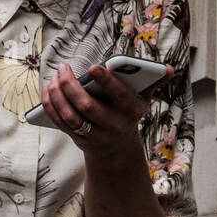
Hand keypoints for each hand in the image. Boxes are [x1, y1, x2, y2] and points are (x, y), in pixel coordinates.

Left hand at [40, 63, 173, 155]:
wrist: (117, 149)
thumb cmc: (128, 114)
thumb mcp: (143, 100)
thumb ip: (152, 82)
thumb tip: (169, 69)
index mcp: (132, 111)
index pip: (120, 96)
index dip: (107, 82)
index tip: (93, 67)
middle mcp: (114, 125)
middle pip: (88, 107)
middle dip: (71, 86)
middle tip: (63, 69)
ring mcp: (95, 135)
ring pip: (70, 117)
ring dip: (57, 96)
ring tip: (53, 78)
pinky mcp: (78, 139)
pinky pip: (60, 123)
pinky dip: (50, 106)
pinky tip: (47, 90)